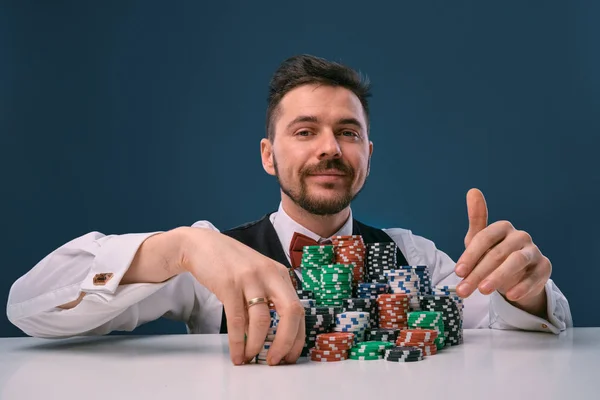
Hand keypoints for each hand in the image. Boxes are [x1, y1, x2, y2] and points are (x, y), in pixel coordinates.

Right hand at [176, 227, 304, 365]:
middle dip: (286, 342)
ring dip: (258, 344)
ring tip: (250, 358)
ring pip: (263, 320)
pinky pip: (237, 320)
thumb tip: (274, 335)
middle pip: (291, 312)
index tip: (290, 355)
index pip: (299, 309)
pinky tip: (236, 353)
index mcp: (280, 274)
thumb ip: (268, 298)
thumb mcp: (257, 276)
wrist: (201, 245)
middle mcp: (269, 274)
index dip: (297, 337)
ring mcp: (250, 278)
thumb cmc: (230, 265)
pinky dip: (238, 342)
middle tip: (275, 361)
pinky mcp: (229, 284)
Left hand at [454, 189, 551, 314]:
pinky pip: (534, 277)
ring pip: (516, 262)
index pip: (484, 238)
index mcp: (502, 227)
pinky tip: (509, 295)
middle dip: (477, 273)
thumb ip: (476, 219)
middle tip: (463, 290)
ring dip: (498, 277)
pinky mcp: (545, 267)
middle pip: (497, 253)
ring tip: (483, 291)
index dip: (470, 255)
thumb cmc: (493, 254)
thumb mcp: (479, 240)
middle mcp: (520, 236)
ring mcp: (534, 251)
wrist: (516, 276)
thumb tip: (472, 190)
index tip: (457, 272)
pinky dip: (522, 286)